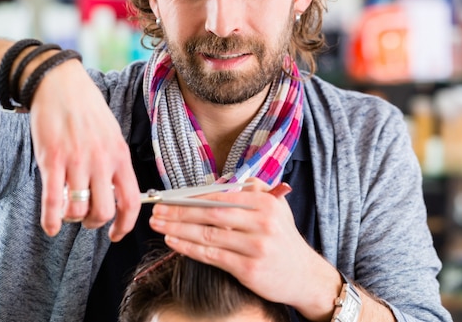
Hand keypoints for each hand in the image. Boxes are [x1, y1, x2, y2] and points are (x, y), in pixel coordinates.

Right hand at [29, 60, 140, 240]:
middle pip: (103, 211)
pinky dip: (51, 220)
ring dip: (71, 218)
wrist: (60, 84)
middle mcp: (101, 161)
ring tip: (67, 212)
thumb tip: (115, 192)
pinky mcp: (52, 160)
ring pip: (78, 210)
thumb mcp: (112, 135)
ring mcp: (76, 161)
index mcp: (120, 156)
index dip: (125, 225)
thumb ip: (114, 163)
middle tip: (86, 220)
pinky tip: (50, 227)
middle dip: (94, 223)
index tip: (116, 234)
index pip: (131, 201)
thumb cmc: (86, 109)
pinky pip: (52, 201)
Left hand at [149, 177, 340, 319]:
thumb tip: (219, 184)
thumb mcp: (277, 207)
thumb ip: (252, 190)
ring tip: (158, 224)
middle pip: (211, 214)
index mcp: (266, 203)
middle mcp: (263, 223)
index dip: (193, 196)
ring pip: (208, 235)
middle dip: (179, 211)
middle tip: (157, 210)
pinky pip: (212, 256)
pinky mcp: (249, 269)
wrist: (304, 276)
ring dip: (178, 229)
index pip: (222, 196)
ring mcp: (256, 247)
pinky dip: (188, 248)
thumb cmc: (283, 239)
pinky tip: (173, 242)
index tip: (171, 196)